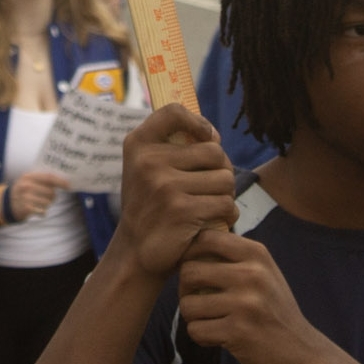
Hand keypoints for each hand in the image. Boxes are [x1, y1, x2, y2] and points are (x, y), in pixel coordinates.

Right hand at [5, 170, 71, 219]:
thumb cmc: (23, 191)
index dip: (60, 181)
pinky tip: (38, 210)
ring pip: (48, 202)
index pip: (48, 177)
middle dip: (53, 196)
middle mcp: (26, 185)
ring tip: (41, 203)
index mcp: (28, 176)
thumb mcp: (29, 181)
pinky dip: (42, 212)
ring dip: (47, 204)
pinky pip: (42, 211)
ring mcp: (25, 197)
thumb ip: (42, 180)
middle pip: (50, 191)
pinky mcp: (26, 208)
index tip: (68, 185)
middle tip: (50, 198)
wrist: (6, 205)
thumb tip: (62, 182)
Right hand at [106, 105, 237, 276]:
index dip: (198, 121)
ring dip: (226, 195)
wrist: (136, 252)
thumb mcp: (146, 168)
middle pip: (214, 151)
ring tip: (210, 204)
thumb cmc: (151, 205)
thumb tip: (214, 136)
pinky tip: (213, 220)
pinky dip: (227, 214)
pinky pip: (226, 204)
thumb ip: (171, 146)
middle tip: (211, 186)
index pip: (173, 111)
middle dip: (221, 170)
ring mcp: (164, 185)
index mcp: (138, 144)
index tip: (206, 137)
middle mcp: (148, 160)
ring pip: (225, 178)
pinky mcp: (182, 210)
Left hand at [178, 231, 345, 363]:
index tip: (196, 271)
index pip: (206, 238)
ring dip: (193, 317)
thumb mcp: (264, 273)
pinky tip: (217, 337)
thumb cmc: (275, 311)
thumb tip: (190, 245)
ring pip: (188, 304)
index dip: (190, 254)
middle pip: (189, 271)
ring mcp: (245, 304)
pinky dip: (201, 336)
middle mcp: (252, 274)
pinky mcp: (238, 332)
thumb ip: (235, 257)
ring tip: (209, 320)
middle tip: (197, 300)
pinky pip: (196, 330)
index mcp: (257, 254)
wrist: (304, 353)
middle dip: (185, 289)